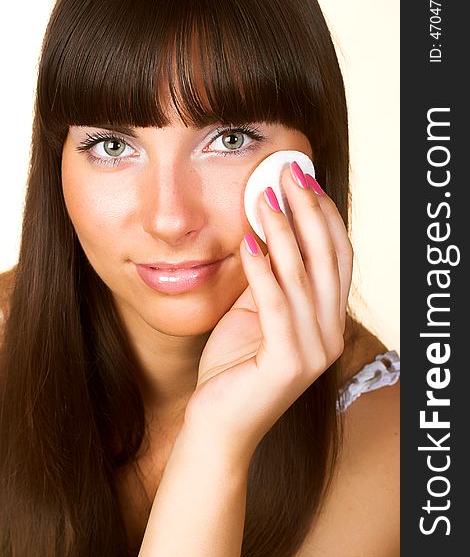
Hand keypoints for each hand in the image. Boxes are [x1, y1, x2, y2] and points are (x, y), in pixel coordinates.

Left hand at [181, 163, 352, 464]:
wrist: (219, 425)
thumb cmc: (234, 366)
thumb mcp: (255, 312)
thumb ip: (268, 277)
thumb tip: (265, 227)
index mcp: (327, 319)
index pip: (337, 256)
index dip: (324, 214)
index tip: (305, 179)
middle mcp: (330, 333)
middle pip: (327, 258)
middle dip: (309, 209)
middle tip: (290, 173)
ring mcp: (314, 350)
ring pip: (302, 275)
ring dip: (283, 230)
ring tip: (264, 195)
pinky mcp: (288, 362)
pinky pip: (275, 303)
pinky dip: (261, 268)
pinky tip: (248, 239)